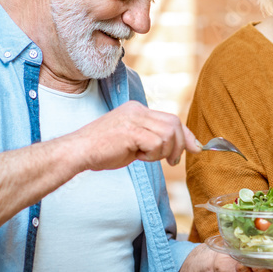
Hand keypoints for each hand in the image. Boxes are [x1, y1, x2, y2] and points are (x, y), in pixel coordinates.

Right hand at [68, 101, 199, 170]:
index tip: (195, 148)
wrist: (78, 152)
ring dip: (162, 152)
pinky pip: (156, 143)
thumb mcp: (134, 142)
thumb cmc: (103, 151)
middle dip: (179, 145)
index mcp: (137, 110)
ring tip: (145, 157)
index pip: (171, 118)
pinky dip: (151, 155)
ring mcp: (133, 118)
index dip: (185, 135)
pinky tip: (137, 156)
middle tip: (172, 161)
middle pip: (174, 124)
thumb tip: (181, 149)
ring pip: (167, 134)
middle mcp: (137, 110)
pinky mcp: (131, 130)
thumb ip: (154, 141)